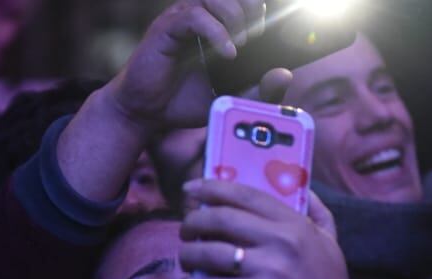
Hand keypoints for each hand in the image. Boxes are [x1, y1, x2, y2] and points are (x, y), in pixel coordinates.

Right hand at [105, 0, 268, 130]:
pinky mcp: (166, 29)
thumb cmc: (184, 101)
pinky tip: (228, 53)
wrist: (147, 113)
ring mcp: (182, 20)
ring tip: (242, 44)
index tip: (268, 34)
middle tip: (256, 36)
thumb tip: (285, 75)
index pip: (242, 0)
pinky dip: (216, 32)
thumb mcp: (228, 98)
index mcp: (216, 25)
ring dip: (235, 15)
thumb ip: (257, 90)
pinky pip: (194, 16)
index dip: (259, 9)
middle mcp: (200, 17)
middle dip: (251, 7)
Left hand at [178, 179, 352, 278]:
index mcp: (294, 224)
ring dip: (188, 254)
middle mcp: (279, 242)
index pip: (246, 195)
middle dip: (193, 221)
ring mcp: (265, 270)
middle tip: (186, 229)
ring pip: (209, 252)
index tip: (191, 188)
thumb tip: (301, 186)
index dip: (212, 188)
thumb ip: (317, 211)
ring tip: (186, 259)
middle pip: (221, 219)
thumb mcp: (330, 241)